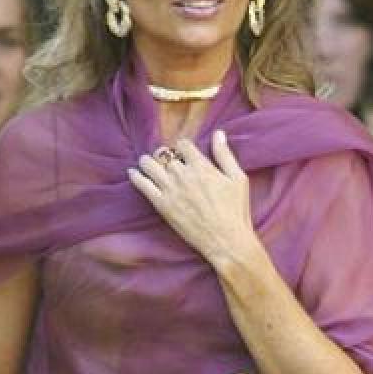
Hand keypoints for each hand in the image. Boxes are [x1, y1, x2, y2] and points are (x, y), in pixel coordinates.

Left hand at [129, 130, 257, 265]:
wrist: (226, 240)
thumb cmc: (236, 211)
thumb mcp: (238, 179)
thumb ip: (225, 155)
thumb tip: (218, 134)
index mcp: (201, 166)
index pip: (182, 144)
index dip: (182, 147)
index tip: (183, 154)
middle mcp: (182, 174)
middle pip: (164, 153)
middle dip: (165, 155)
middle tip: (167, 162)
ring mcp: (170, 189)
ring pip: (149, 164)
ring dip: (148, 161)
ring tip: (148, 164)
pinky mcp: (162, 204)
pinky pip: (142, 185)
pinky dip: (136, 176)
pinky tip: (134, 174)